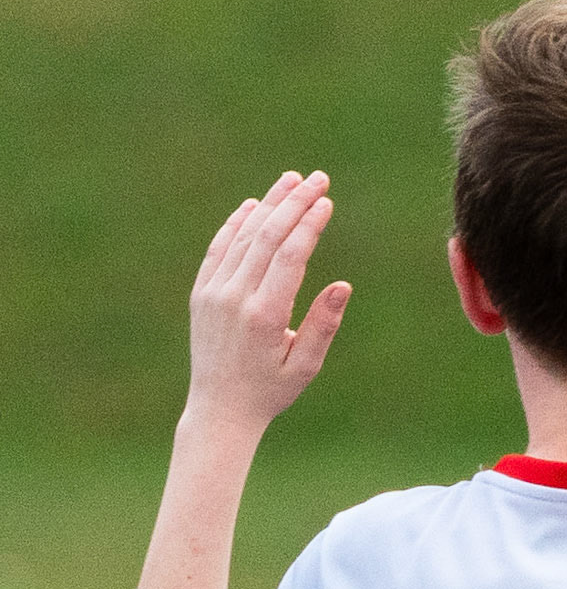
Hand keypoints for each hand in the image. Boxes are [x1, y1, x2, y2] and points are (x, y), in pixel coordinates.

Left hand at [185, 171, 350, 436]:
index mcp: (265, 317)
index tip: (326, 202)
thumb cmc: (270, 391)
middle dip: (294, 203)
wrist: (220, 410)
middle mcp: (236, 298)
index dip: (309, 224)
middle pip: (267, 236)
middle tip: (318, 178)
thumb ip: (323, 325)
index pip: (290, 255)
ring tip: (291, 181)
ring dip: (269, 205)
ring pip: (243, 236)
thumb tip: (342, 285)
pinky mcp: (201, 293)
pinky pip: (220, 248)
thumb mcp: (306, 366)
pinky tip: (254, 205)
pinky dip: (236, 224)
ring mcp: (214, 293)